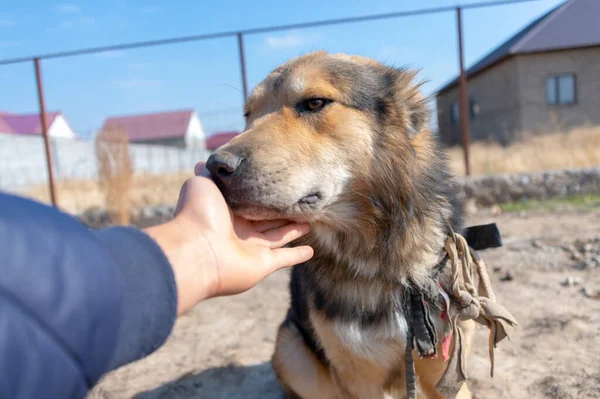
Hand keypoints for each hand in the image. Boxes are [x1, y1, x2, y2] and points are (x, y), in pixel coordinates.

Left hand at [144, 163, 313, 314]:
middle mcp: (239, 231)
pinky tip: (310, 252)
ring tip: (308, 220)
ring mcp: (251, 249)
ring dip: (293, 230)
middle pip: (266, 218)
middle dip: (281, 211)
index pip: (249, 200)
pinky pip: (284, 258)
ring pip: (277, 236)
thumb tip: (204, 162)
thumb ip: (209, 173)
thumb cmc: (197, 213)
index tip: (278, 180)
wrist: (196, 250)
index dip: (263, 191)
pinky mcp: (262, 265)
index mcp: (226, 212)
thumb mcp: (202, 183)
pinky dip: (297, 256)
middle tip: (298, 200)